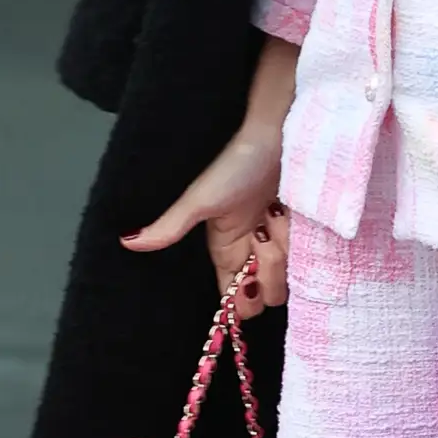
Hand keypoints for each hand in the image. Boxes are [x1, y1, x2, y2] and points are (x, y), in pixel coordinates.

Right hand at [120, 125, 290, 320]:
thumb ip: (169, 226)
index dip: (239, 302)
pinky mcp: (305, 234)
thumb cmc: (238, 162)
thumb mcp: (200, 198)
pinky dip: (303, 243)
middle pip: (265, 296)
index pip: (231, 299)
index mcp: (226, 250)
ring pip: (290, 279)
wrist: (280, 136)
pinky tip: (293, 217)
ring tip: (275, 218)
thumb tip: (127, 241)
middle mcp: (253, 252)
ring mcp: (280, 244)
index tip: (244, 280)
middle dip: (268, 277)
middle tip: (263, 240)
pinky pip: (310, 259)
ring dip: (285, 254)